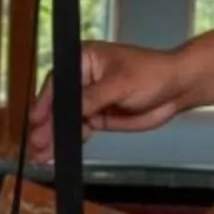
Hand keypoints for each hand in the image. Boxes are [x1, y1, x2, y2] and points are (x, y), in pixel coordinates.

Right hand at [28, 42, 190, 162]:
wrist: (177, 88)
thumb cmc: (153, 73)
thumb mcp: (119, 84)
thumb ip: (91, 98)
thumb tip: (69, 110)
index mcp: (83, 59)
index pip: (58, 82)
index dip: (45, 102)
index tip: (36, 120)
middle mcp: (83, 78)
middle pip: (58, 103)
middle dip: (48, 124)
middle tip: (38, 143)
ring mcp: (90, 98)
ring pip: (67, 119)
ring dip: (56, 136)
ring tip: (43, 153)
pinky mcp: (99, 115)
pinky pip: (80, 129)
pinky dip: (71, 140)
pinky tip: (60, 151)